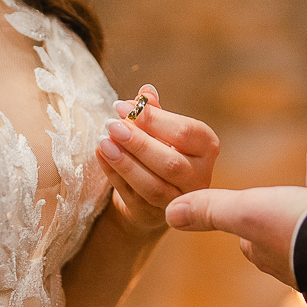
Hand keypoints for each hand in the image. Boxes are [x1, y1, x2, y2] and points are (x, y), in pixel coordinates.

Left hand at [96, 85, 219, 234]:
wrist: (152, 191)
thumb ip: (155, 112)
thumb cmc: (159, 149)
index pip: (184, 132)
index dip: (152, 119)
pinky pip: (132, 196)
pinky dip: (114, 175)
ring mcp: (178, 200)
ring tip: (102, 142)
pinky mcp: (153, 215)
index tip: (122, 106)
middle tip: (111, 125)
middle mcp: (200, 176)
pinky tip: (100, 155)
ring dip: (125, 163)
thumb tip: (146, 91)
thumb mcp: (161, 128)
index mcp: (206, 147)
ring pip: (153, 185)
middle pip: (170, 163)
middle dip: (138, 143)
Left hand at [166, 185, 306, 288]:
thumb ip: (211, 209)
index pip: (249, 240)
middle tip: (291, 217)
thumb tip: (169, 213)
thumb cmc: (296, 226)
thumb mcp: (247, 209)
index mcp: (263, 252)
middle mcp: (288, 266)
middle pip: (278, 246)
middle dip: (283, 234)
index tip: (258, 212)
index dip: (250, 224)